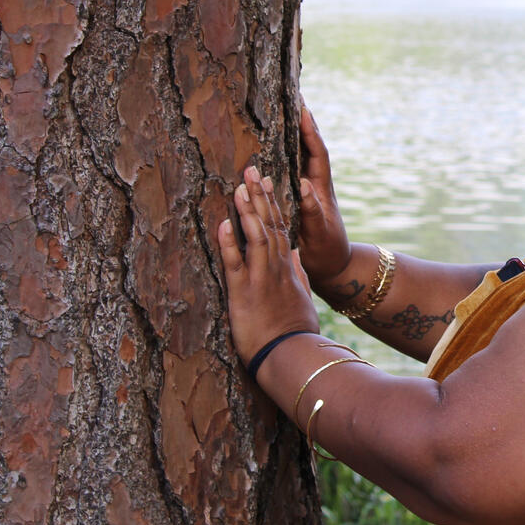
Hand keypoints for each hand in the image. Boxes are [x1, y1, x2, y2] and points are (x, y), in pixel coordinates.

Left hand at [218, 166, 318, 361]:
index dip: (273, 204)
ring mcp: (261, 279)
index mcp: (288, 269)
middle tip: (252, 170)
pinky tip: (223, 224)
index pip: (280, 229)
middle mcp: (276, 269)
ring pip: (255, 237)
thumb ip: (297, 274)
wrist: (295, 355)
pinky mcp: (245, 294)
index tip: (267, 182)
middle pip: (269, 225)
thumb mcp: (301, 299)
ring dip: (247, 211)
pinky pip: (235, 264)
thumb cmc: (298, 333)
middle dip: (260, 196)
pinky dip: (229, 243)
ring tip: (240, 186)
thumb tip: (293, 255)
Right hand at [296, 104, 354, 289]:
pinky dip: (284, 152)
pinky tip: (272, 144)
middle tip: (293, 95)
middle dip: (302, 122)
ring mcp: (308, 190)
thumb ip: (313, 211)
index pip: (317, 152)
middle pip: (309, 146)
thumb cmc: (327, 253)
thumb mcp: (319, 234)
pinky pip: (291, 168)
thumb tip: (305, 184)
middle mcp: (315, 184)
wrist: (334, 269)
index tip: (303, 107)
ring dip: (292, 133)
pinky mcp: (300, 198)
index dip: (310, 131)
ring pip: (300, 155)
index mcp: (321, 189)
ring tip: (282, 109)